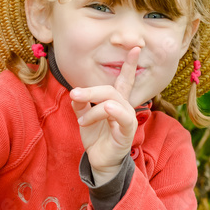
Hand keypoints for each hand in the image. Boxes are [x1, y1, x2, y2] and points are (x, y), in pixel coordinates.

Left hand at [69, 46, 139, 178]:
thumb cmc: (96, 138)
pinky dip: (114, 111)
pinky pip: (124, 118)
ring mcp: (127, 120)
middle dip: (91, 90)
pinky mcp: (126, 133)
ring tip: (81, 119)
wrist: (99, 162)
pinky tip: (106, 108)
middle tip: (74, 94)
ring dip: (94, 107)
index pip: (124, 80)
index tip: (135, 48)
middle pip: (111, 90)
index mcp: (117, 102)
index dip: (129, 65)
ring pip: (113, 101)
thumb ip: (81, 103)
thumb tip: (75, 93)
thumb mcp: (84, 117)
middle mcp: (124, 108)